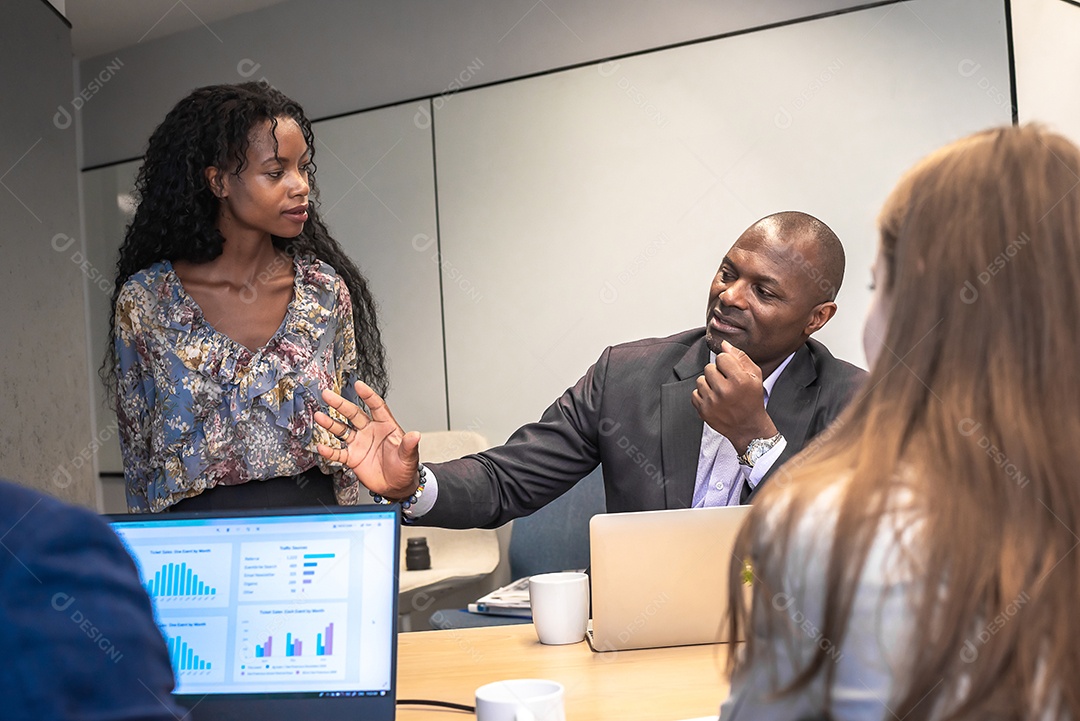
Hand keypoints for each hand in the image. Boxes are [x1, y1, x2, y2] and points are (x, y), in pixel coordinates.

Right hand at [314, 380, 421, 499]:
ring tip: (319, 416)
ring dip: (330, 424)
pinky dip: (329, 451)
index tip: (359, 385)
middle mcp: (370, 431)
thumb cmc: (405, 468)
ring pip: (342, 430)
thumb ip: (409, 445)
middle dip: (340, 404)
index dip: (368, 395)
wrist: (396, 486)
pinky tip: (321, 447)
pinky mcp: (352, 457)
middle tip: (328, 395)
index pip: (376, 406)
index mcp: (385, 426)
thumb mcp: (409, 456)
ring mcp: (359, 443)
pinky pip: (338, 452)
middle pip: (353, 414)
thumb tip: (416, 435)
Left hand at [691, 340, 777, 454]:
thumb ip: (740, 357)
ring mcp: (712, 402)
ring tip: (720, 392)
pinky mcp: (703, 411)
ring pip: (700, 380)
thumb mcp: (755, 376)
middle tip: (726, 383)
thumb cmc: (752, 399)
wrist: (748, 427)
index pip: (721, 358)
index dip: (727, 363)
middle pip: (709, 367)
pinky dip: (703, 395)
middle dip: (717, 373)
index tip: (732, 372)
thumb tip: (724, 344)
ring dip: (709, 384)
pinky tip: (714, 400)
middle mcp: (725, 391)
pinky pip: (695, 393)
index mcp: (739, 380)